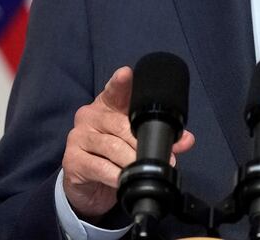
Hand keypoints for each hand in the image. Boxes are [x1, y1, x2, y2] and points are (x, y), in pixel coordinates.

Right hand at [61, 66, 196, 220]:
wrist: (87, 186)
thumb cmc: (112, 157)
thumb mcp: (135, 143)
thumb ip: (160, 138)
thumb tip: (187, 139)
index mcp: (107, 106)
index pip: (114, 90)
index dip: (120, 82)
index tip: (126, 73)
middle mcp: (89, 116)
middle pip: (119, 124)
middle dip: (141, 141)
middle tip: (161, 155)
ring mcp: (78, 137)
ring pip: (111, 146)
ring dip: (132, 160)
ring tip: (145, 170)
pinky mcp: (72, 160)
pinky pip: (99, 166)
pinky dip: (115, 175)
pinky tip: (122, 180)